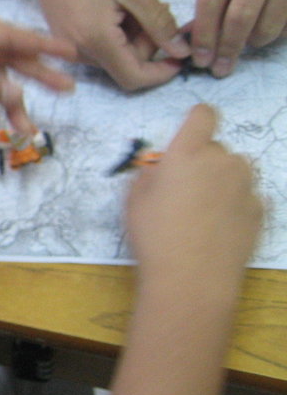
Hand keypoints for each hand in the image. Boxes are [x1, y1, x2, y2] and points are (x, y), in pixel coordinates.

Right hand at [22, 0, 189, 90]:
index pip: (133, 78)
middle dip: (148, 42)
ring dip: (134, 34)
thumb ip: (159, 24)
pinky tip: (118, 5)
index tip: (180, 54)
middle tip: (156, 7)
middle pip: (126, 64)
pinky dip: (118, 31)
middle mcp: (80, 53)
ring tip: (134, 0)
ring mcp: (71, 50)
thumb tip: (181, 52)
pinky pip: (102, 47)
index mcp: (95, 41)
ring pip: (116, 55)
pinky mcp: (68, 43)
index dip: (161, 73)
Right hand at [125, 104, 262, 295]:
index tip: (189, 135)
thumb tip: (160, 170)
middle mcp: (222, 161)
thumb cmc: (154, 236)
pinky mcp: (261, 209)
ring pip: (235, 171)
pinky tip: (219, 229)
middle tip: (184, 192)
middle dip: (202, 162)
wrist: (192, 279)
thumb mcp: (134, 201)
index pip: (203, 115)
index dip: (198, 119)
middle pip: (216, 148)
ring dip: (222, 181)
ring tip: (204, 212)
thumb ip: (149, 175)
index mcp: (188, 153)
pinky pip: (247, 196)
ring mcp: (246, 185)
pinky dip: (235, 204)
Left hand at [188, 0, 286, 76]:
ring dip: (255, 42)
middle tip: (221, 68)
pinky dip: (277, 33)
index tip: (200, 59)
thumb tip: (191, 36)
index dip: (204, 35)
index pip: (211, 0)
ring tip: (251, 38)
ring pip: (268, 25)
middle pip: (240, 17)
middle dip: (228, 48)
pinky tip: (273, 24)